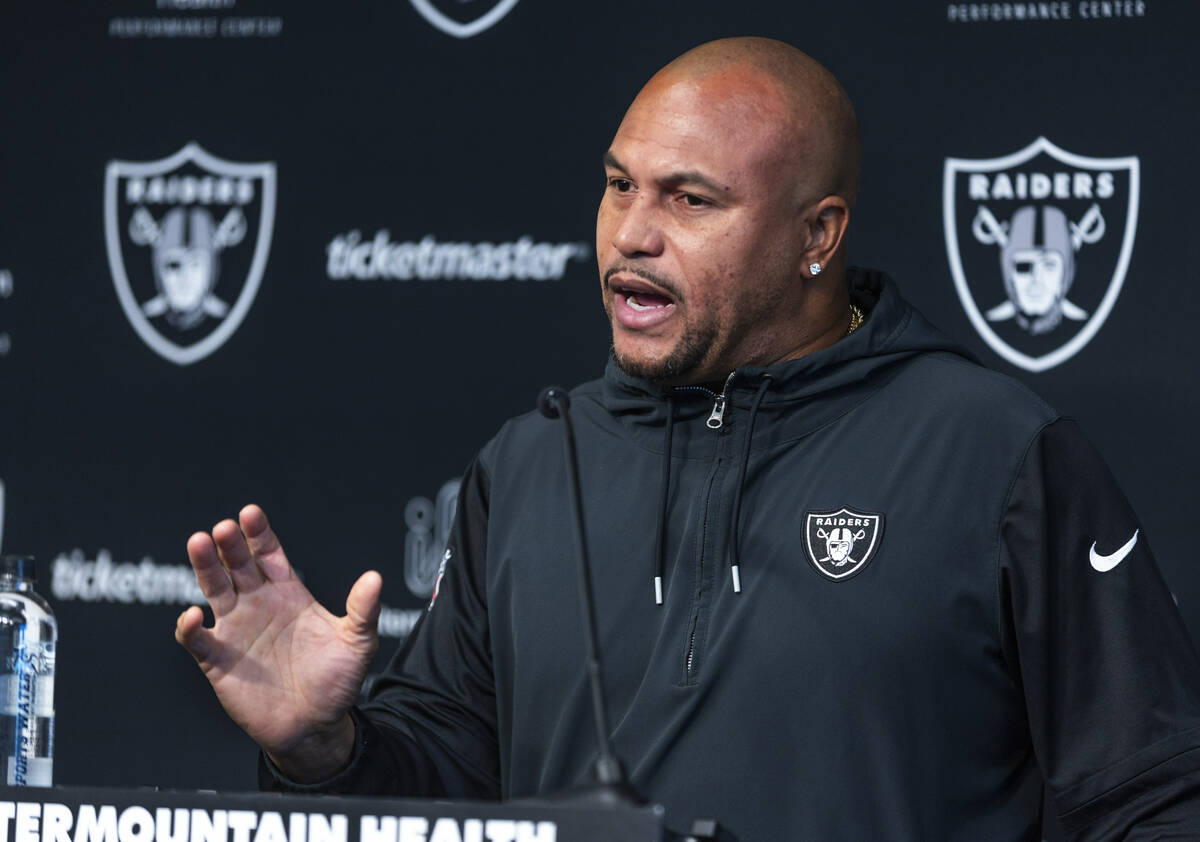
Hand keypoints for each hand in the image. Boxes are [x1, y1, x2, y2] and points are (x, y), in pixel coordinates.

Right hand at [175, 504, 381, 781]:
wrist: (316, 726)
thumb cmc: (337, 681)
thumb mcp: (357, 643)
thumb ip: (363, 611)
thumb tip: (375, 578)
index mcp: (290, 594)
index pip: (269, 554)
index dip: (259, 534)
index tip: (250, 513)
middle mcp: (258, 605)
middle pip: (238, 565)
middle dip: (230, 544)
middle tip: (223, 528)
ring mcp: (236, 630)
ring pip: (214, 590)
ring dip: (205, 567)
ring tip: (199, 544)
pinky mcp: (218, 660)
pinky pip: (198, 640)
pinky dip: (190, 628)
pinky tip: (194, 616)